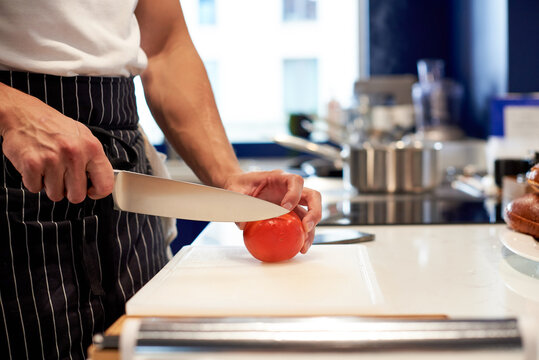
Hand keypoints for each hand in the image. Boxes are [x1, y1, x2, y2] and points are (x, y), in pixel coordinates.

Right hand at [0, 85, 113, 202]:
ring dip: (50, 186)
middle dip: (69, 191)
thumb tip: (101, 182)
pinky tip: (37, 166)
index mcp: (92, 147)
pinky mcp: (32, 164)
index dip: (98, 192)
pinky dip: (34, 181)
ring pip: (56, 195)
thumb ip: (94, 160)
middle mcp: (74, 153)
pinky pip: (35, 189)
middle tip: (64, 178)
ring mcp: (53, 159)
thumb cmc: (55, 127)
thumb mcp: (84, 137)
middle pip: (77, 196)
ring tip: (49, 168)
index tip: (90, 190)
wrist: (24, 114)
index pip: (105, 184)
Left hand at [224, 170, 321, 252]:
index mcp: (280, 178)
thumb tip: (243, 224)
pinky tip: (298, 247)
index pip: (295, 181)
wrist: (239, 188)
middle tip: (306, 228)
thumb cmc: (240, 185)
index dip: (294, 194)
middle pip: (313, 196)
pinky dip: (303, 236)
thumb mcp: (236, 191)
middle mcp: (290, 189)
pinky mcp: (291, 214)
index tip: (284, 208)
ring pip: (311, 213)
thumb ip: (239, 203)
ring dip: (311, 230)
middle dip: (314, 212)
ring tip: (303, 246)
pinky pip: (301, 224)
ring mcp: (293, 202)